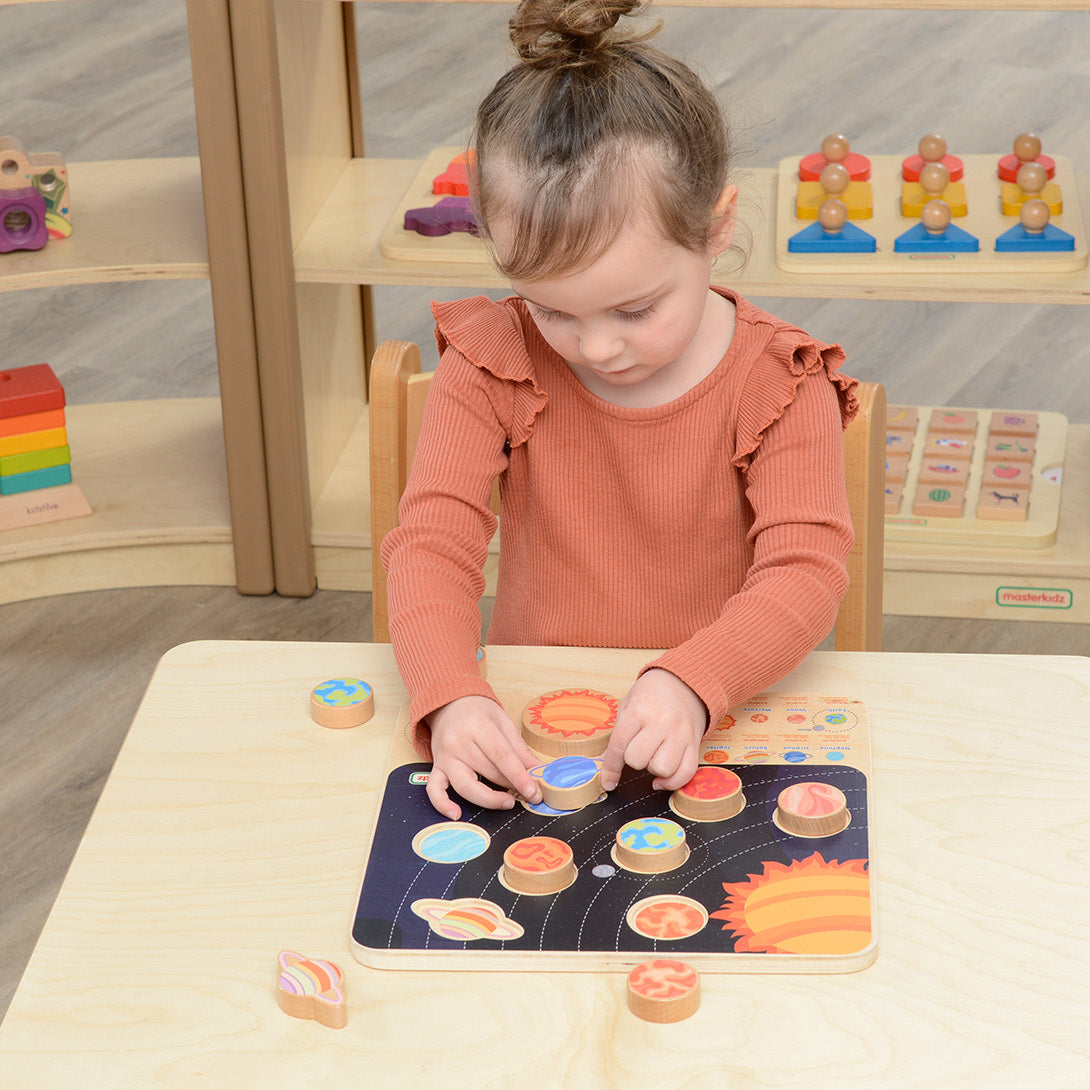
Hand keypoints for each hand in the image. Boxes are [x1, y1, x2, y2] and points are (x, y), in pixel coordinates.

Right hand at [425, 695, 541, 818]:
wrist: (449, 703)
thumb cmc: (479, 712)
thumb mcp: (504, 723)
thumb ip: (520, 750)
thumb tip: (539, 772)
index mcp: (479, 726)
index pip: (502, 756)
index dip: (519, 777)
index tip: (534, 793)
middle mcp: (459, 742)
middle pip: (487, 772)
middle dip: (511, 786)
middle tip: (527, 794)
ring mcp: (445, 756)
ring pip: (465, 786)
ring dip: (488, 799)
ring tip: (507, 802)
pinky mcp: (436, 767)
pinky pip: (434, 789)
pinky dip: (443, 804)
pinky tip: (457, 814)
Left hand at [600, 669, 706, 792]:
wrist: (683, 682)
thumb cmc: (651, 695)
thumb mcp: (628, 705)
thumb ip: (618, 734)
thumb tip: (605, 764)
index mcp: (638, 711)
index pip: (619, 745)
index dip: (610, 767)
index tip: (608, 781)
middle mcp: (660, 723)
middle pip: (638, 760)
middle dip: (633, 761)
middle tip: (636, 751)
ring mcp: (679, 734)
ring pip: (662, 768)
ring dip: (653, 769)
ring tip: (652, 757)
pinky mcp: (694, 743)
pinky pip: (686, 772)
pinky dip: (673, 782)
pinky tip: (663, 779)